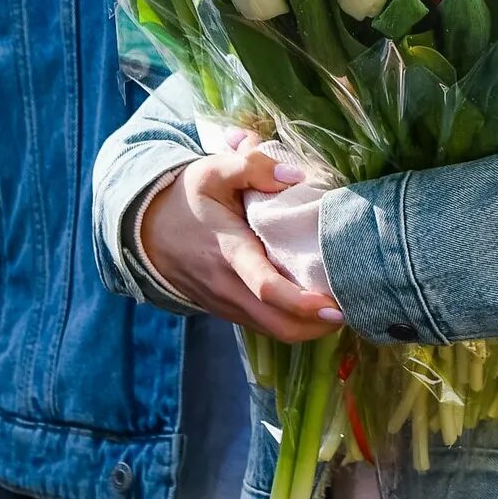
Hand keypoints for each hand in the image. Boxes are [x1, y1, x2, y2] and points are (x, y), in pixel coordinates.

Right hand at [137, 141, 343, 342]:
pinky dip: (292, 323)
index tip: (334, 304)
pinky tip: (313, 305)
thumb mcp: (212, 170)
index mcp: (228, 250)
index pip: (266, 287)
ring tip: (339, 305)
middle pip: (279, 325)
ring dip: (309, 328)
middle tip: (350, 305)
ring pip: (275, 332)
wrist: (147, 230)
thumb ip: (253, 166)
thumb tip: (296, 174)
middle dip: (318, 326)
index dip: (302, 302)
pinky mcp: (229, 310)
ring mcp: (227, 304)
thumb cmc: (187, 198)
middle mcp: (228, 287)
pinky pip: (265, 326)